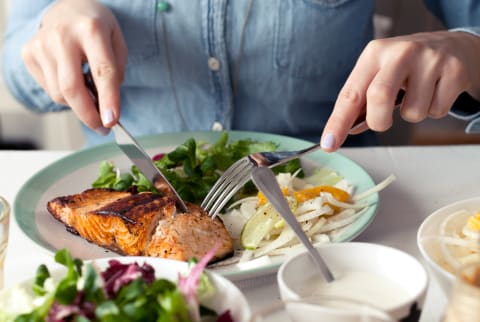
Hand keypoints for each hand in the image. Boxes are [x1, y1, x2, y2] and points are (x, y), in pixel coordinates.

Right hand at [21, 0, 126, 133]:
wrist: (68, 8)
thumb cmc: (96, 28)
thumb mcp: (117, 43)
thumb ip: (116, 73)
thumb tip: (106, 108)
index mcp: (91, 29)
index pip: (102, 71)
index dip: (108, 100)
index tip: (111, 121)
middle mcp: (62, 35)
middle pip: (72, 88)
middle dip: (88, 115)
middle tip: (102, 127)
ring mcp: (41, 44)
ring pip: (60, 94)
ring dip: (78, 103)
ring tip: (89, 90)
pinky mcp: (29, 53)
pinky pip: (49, 89)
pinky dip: (65, 94)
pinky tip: (71, 78)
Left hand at [320, 31, 479, 150]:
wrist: (454, 46)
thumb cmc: (408, 67)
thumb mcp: (380, 73)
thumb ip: (362, 101)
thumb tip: (345, 130)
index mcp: (374, 54)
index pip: (351, 94)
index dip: (338, 122)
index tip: (329, 143)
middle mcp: (400, 52)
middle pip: (379, 98)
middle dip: (378, 121)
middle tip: (383, 121)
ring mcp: (429, 59)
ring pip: (413, 113)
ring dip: (413, 114)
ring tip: (418, 95)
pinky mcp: (454, 71)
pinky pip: (437, 111)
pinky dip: (434, 110)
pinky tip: (436, 92)